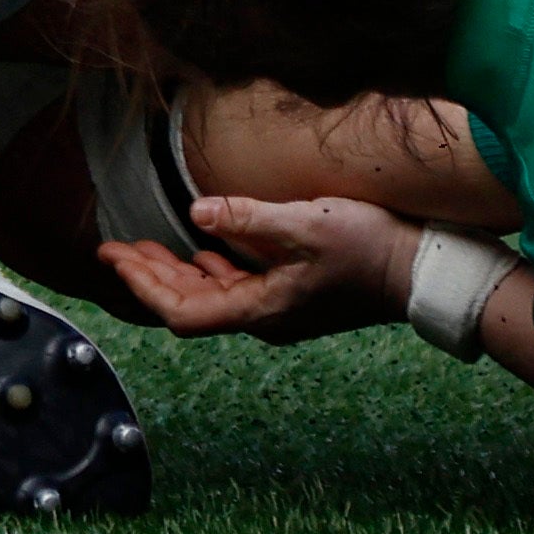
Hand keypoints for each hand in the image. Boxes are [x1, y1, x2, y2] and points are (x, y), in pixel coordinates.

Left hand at [97, 191, 413, 345]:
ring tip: (142, 247)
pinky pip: (236, 288)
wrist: (422, 271)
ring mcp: (279, 308)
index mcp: (262, 309)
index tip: (111, 257)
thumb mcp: (307, 224)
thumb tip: (195, 215)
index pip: (184, 312)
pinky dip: (207, 270)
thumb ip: (248, 218)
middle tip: (113, 248)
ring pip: (211, 296)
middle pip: (191, 306)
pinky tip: (201, 250)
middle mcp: (265, 318)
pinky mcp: (293, 294)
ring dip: (174, 272)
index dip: (143, 286)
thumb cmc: (370, 248)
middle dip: (148, 277)